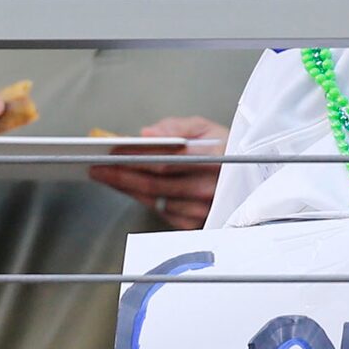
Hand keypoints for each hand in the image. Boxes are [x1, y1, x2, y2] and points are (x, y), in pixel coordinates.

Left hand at [87, 116, 228, 230]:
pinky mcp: (198, 222)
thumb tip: (147, 134)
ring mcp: (204, 208)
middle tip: (98, 168)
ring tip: (108, 176)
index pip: (163, 161)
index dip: (133, 158)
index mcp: (213, 159)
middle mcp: (209, 187)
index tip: (112, 152)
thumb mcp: (205, 127)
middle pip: (154, 184)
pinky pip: (163, 212)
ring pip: (155, 199)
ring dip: (128, 188)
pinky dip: (144, 199)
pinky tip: (131, 189)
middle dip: (121, 175)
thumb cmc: (226, 149)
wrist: (250, 174)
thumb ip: (175, 127)